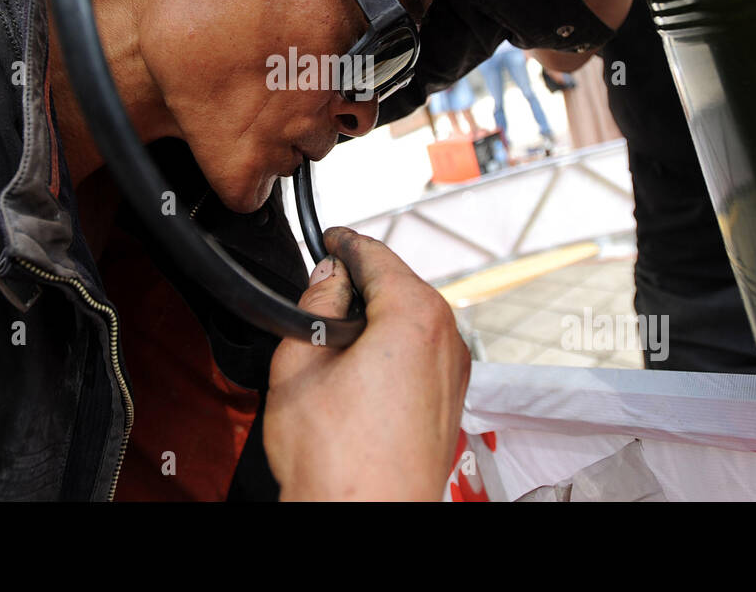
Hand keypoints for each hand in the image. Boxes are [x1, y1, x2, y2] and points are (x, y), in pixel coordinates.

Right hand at [264, 227, 470, 500]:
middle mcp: (448, 339)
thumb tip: (328, 277)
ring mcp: (455, 373)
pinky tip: (355, 371)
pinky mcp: (449, 401)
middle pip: (398, 286)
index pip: (376, 255)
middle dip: (359, 284)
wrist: (366, 518)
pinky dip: (390, 348)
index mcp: (416, 316)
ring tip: (330, 338)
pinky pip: (419, 354)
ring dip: (374, 318)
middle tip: (318, 290)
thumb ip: (315, 303)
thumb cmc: (338, 458)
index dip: (344, 243)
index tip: (328, 238)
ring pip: (410, 321)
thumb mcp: (300, 361)